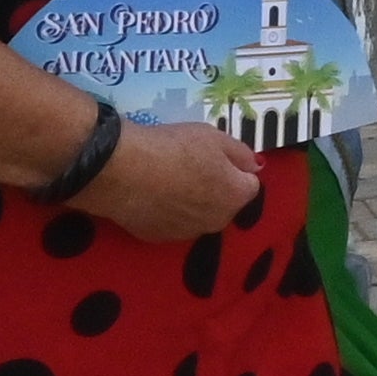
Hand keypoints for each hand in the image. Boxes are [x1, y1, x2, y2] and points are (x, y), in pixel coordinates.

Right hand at [73, 119, 267, 243]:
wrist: (122, 170)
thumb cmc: (173, 148)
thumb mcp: (214, 137)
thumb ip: (241, 153)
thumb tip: (254, 167)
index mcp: (237, 196)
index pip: (249, 184)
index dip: (233, 169)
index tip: (213, 157)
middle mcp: (218, 221)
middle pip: (224, 203)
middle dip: (215, 188)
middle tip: (189, 166)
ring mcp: (188, 233)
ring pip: (198, 215)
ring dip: (191, 202)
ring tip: (167, 180)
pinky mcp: (159, 238)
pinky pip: (171, 223)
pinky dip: (166, 212)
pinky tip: (150, 195)